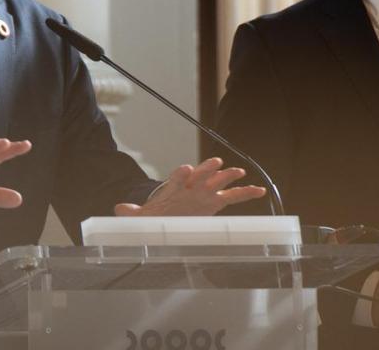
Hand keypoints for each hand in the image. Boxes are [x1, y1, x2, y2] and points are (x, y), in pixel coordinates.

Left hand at [113, 157, 267, 216]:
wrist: (167, 212)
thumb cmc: (158, 213)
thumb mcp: (143, 215)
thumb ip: (132, 213)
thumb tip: (118, 209)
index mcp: (175, 188)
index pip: (178, 177)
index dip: (181, 173)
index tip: (185, 169)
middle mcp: (192, 188)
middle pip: (201, 174)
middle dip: (208, 168)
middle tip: (217, 164)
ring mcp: (205, 193)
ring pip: (218, 181)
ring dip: (227, 175)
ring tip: (239, 172)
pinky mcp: (216, 202)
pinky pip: (233, 197)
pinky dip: (246, 192)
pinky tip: (259, 190)